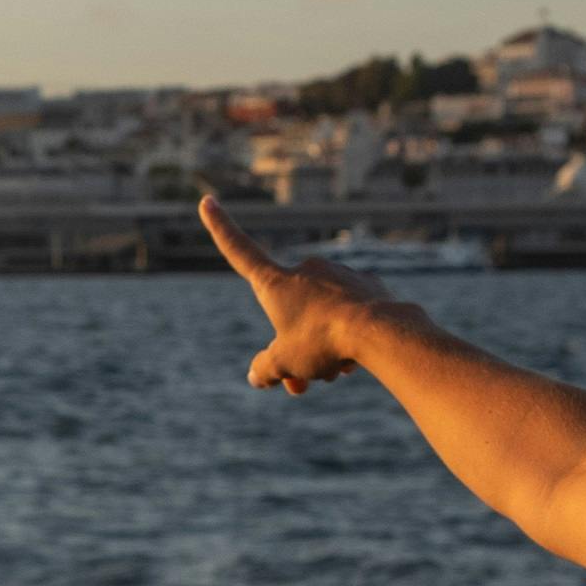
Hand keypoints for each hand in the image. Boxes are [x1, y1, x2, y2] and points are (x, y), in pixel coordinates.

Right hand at [203, 195, 416, 394]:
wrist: (380, 331)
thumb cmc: (323, 342)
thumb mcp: (285, 363)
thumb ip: (265, 369)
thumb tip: (257, 375)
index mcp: (276, 282)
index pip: (239, 251)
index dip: (219, 227)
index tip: (206, 199)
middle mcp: (306, 270)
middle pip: (290, 314)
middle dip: (292, 347)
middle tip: (301, 386)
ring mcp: (339, 274)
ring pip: (322, 316)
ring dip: (322, 345)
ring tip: (336, 371)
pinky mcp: (367, 284)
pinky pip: (350, 312)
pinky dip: (348, 333)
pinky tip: (359, 352)